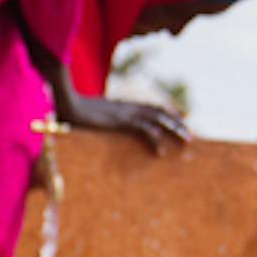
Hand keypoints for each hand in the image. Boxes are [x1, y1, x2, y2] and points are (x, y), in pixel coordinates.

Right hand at [59, 93, 184, 148]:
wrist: (66, 104)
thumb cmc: (73, 112)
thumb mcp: (92, 117)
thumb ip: (99, 121)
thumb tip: (98, 126)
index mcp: (123, 105)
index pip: (151, 106)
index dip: (168, 113)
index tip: (181, 120)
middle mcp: (128, 106)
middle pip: (160, 112)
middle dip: (177, 122)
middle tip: (190, 134)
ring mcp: (126, 113)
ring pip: (158, 119)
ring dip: (174, 129)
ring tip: (187, 140)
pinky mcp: (120, 121)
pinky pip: (143, 130)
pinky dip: (154, 140)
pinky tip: (161, 152)